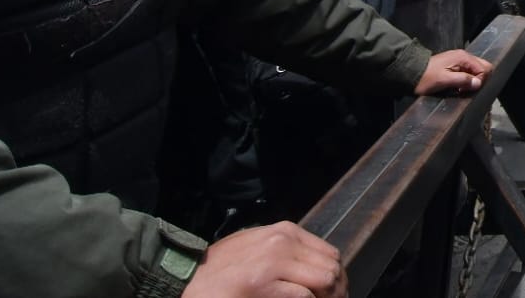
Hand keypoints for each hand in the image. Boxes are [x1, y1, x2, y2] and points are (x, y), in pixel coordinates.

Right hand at [184, 222, 344, 297]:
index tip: (336, 295)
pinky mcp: (263, 282)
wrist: (186, 279)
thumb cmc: (219, 269)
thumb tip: (312, 269)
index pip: (328, 253)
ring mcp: (274, 260)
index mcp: (285, 232)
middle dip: (338, 290)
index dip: (337, 278)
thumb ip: (285, 252)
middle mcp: (283, 241)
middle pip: (332, 266)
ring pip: (325, 280)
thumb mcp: (258, 247)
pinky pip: (304, 295)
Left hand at [414, 49, 492, 95]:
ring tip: (461, 90)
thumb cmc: (427, 78)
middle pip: (482, 67)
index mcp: (463, 58)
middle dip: (479, 80)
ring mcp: (459, 60)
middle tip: (467, 90)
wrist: (411, 73)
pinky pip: (468, 71)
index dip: (481, 81)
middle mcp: (464, 56)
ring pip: (476, 70)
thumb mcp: (444, 80)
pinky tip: (458, 87)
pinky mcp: (455, 65)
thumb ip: (462, 80)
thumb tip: (478, 83)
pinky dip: (467, 80)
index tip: (469, 90)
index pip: (484, 68)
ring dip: (472, 81)